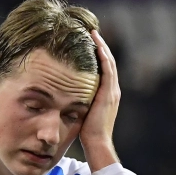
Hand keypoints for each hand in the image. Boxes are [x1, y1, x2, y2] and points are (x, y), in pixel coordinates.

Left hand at [78, 30, 120, 170]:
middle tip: (91, 30)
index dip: (98, 54)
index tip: (89, 41)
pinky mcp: (108, 92)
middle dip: (101, 46)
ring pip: (109, 62)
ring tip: (93, 32)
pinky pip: (107, 68)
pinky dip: (103, 55)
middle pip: (109, 62)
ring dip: (102, 46)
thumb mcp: (82, 112)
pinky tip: (96, 44)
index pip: (105, 69)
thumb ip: (78, 101)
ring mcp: (112, 91)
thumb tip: (62, 93)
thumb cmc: (86, 133)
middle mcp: (113, 91)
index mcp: (108, 95)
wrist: (97, 144)